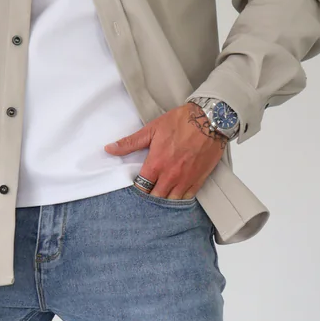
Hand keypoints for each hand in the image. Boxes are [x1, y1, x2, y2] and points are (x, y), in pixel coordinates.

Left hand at [104, 100, 226, 197]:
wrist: (210, 119)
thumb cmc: (181, 122)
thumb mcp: (152, 129)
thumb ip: (130, 143)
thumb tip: (109, 149)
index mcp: (156, 164)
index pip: (141, 187)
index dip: (138, 190)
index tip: (137, 187)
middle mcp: (170, 175)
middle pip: (155, 197)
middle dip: (150, 196)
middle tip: (148, 193)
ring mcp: (185, 179)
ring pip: (171, 201)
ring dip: (164, 200)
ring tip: (161, 195)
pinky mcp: (199, 179)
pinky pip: (187, 197)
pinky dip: (180, 198)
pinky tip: (176, 195)